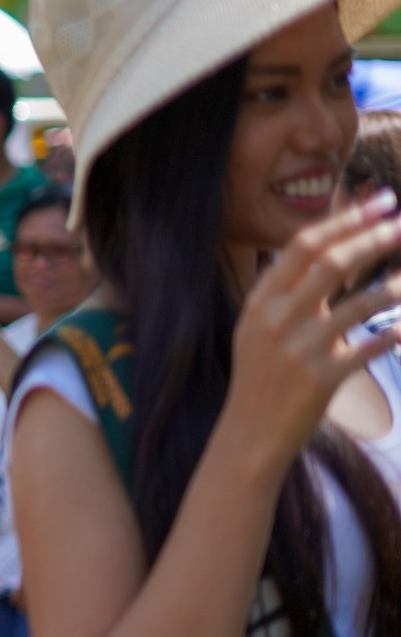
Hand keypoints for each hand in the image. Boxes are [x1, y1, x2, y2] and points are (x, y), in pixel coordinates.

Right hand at [225, 193, 400, 468]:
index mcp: (260, 302)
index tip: (380, 203)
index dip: (345, 219)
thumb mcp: (257, 328)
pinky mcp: (321, 377)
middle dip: (374, 238)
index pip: (303, 245)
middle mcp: (276, 319)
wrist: (250, 433)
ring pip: (359, 304)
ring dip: (395, 286)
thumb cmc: (261, 376)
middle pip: (331, 262)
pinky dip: (392, 335)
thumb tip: (323, 247)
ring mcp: (299, 348)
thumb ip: (285, 291)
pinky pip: (369, 348)